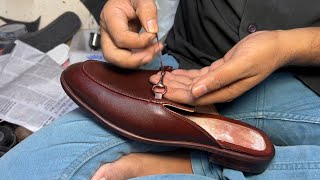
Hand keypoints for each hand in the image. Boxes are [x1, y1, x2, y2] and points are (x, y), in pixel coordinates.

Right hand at [100, 0, 162, 68]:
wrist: (130, 0)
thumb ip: (148, 11)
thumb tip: (152, 31)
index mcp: (109, 16)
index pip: (121, 38)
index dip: (139, 42)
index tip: (154, 35)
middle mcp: (106, 31)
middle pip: (112, 55)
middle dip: (133, 60)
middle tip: (151, 54)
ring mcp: (111, 40)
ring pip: (118, 60)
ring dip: (137, 61)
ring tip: (154, 52)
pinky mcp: (118, 46)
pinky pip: (126, 58)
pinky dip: (139, 59)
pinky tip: (150, 52)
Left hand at [150, 31, 290, 104]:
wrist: (274, 46)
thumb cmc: (261, 54)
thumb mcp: (240, 65)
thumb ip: (218, 80)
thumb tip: (196, 93)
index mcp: (225, 91)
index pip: (194, 97)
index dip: (175, 94)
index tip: (159, 89)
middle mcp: (220, 89)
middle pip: (190, 92)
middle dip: (171, 87)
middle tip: (153, 82)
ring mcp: (219, 81)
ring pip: (192, 84)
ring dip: (176, 81)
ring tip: (160, 77)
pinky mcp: (219, 71)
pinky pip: (199, 76)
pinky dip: (186, 74)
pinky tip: (175, 73)